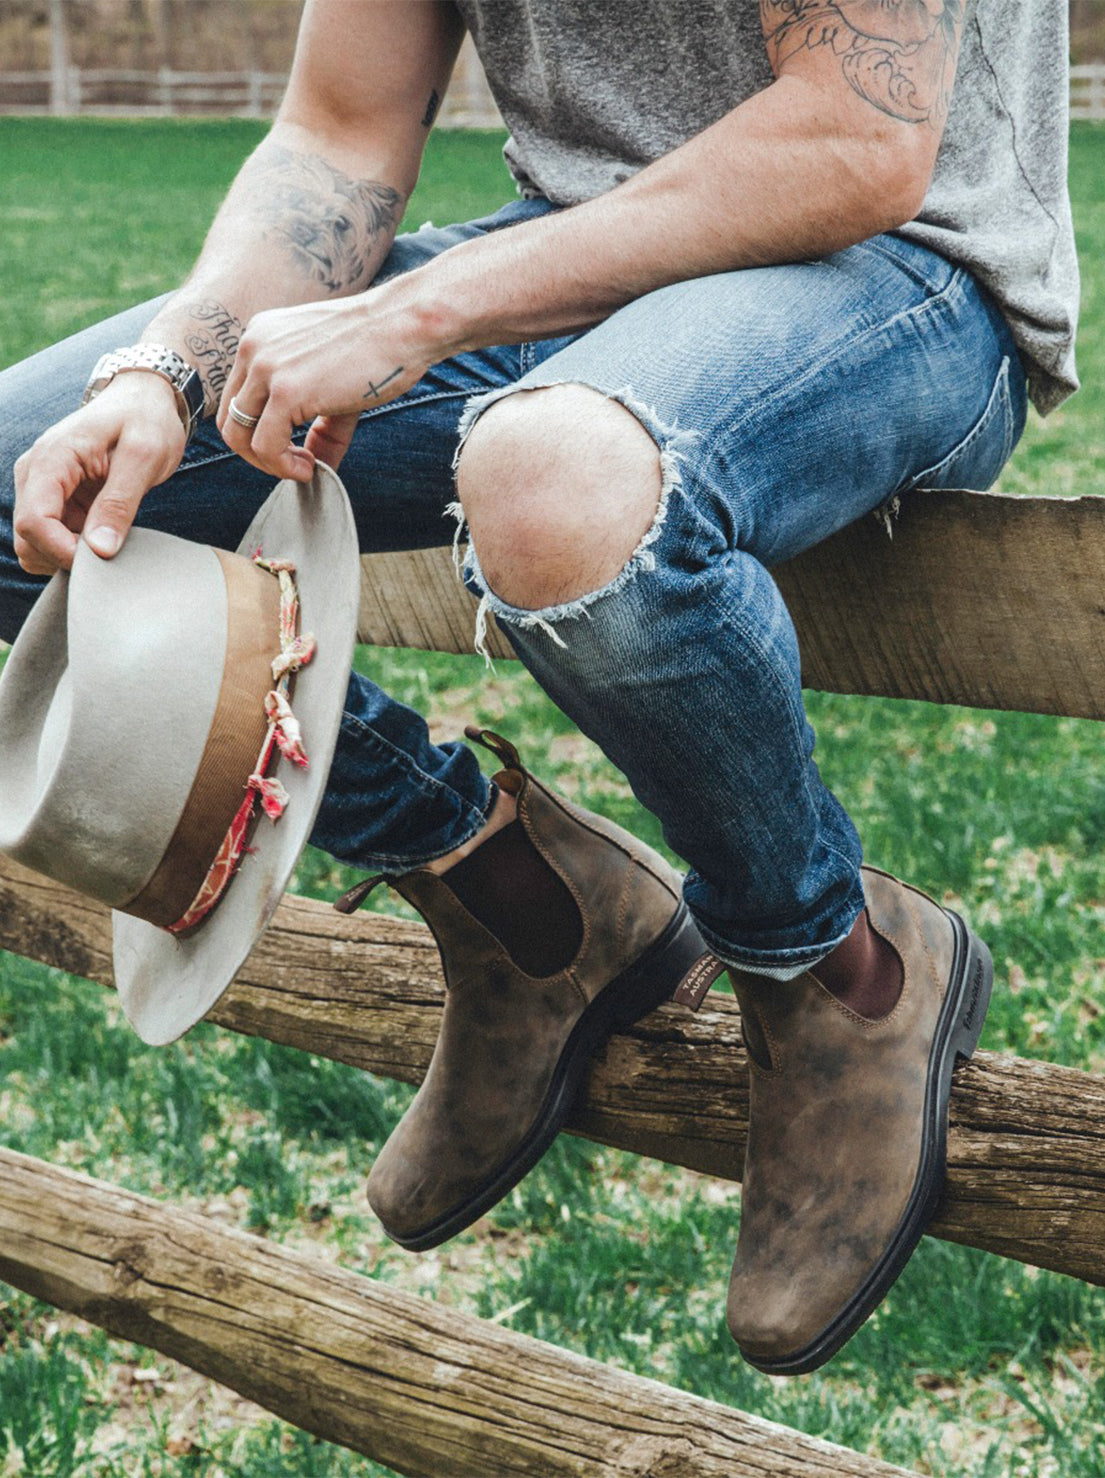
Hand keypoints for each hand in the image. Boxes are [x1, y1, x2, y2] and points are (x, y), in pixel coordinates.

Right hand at [14, 373, 186, 574]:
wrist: (143, 400)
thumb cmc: (146, 420)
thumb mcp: (145, 456)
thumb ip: (120, 502)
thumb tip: (100, 550)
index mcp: (52, 459)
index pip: (33, 521)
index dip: (62, 550)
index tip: (101, 558)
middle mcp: (35, 474)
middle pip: (27, 539)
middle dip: (64, 557)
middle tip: (110, 552)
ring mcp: (41, 488)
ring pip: (35, 544)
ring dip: (68, 556)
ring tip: (109, 540)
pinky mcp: (55, 500)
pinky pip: (51, 539)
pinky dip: (73, 550)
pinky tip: (103, 537)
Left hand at [217, 287, 431, 478]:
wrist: (405, 325)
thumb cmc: (380, 349)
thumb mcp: (335, 383)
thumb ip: (319, 425)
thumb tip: (317, 468)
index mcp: (261, 338)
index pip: (238, 398)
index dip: (260, 433)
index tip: (295, 449)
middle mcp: (254, 347)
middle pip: (229, 419)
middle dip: (258, 454)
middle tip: (296, 464)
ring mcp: (266, 368)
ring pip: (238, 436)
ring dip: (269, 464)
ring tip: (305, 467)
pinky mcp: (286, 390)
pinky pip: (265, 446)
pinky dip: (284, 467)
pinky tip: (311, 467)